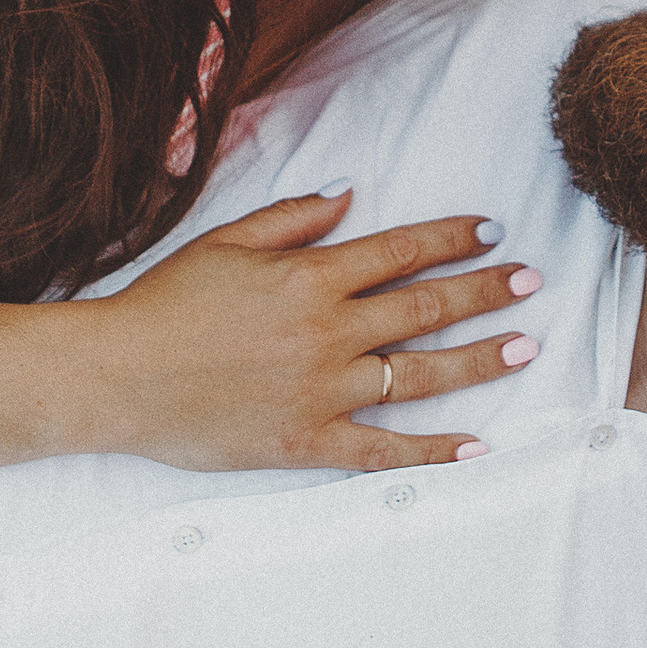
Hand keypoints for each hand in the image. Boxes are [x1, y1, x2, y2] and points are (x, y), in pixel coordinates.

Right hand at [79, 190, 541, 470]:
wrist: (115, 377)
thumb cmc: (164, 304)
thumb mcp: (225, 241)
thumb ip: (292, 217)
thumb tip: (351, 196)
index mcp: (308, 277)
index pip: (401, 250)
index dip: (452, 238)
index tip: (492, 230)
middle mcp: (327, 332)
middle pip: (426, 307)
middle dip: (487, 290)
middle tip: (531, 280)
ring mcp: (322, 390)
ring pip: (419, 375)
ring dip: (479, 359)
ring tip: (525, 346)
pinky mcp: (307, 441)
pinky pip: (383, 450)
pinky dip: (432, 452)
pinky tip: (475, 447)